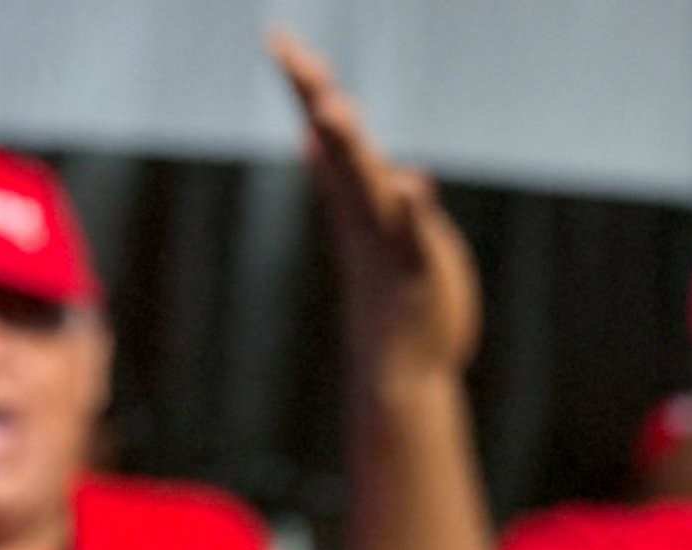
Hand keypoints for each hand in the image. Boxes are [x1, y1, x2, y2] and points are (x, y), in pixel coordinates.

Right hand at [275, 29, 480, 389]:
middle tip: (289, 52)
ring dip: (350, 148)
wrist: (400, 370)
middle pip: (338, 145)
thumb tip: (309, 138)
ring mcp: (387, 242)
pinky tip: (415, 182)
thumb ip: (344, 175)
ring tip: (336, 107)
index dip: (304, 84)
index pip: (325, 130)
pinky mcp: (416, 272)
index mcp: (356, 196)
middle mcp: (364, 212)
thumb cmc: (390, 294)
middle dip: (315, 97)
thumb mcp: (367, 220)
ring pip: (367, 186)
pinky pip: (414, 237)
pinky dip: (413, 212)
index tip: (275, 37)